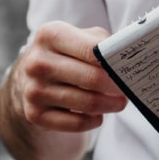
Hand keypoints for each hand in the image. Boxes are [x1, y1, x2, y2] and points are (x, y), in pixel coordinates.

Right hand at [12, 21, 126, 133]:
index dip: (115, 62)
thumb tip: (127, 55)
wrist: (29, 79)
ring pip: (87, 103)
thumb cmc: (66, 55)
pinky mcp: (35, 114)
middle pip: (92, 79)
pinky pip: (76, 123)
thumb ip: (103, 43)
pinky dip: (93, 121)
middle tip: (129, 90)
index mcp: (50, 35)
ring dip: (110, 105)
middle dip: (117, 87)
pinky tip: (98, 115)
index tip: (129, 70)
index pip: (91, 50)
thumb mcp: (79, 38)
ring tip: (119, 103)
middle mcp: (38, 62)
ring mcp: (34, 90)